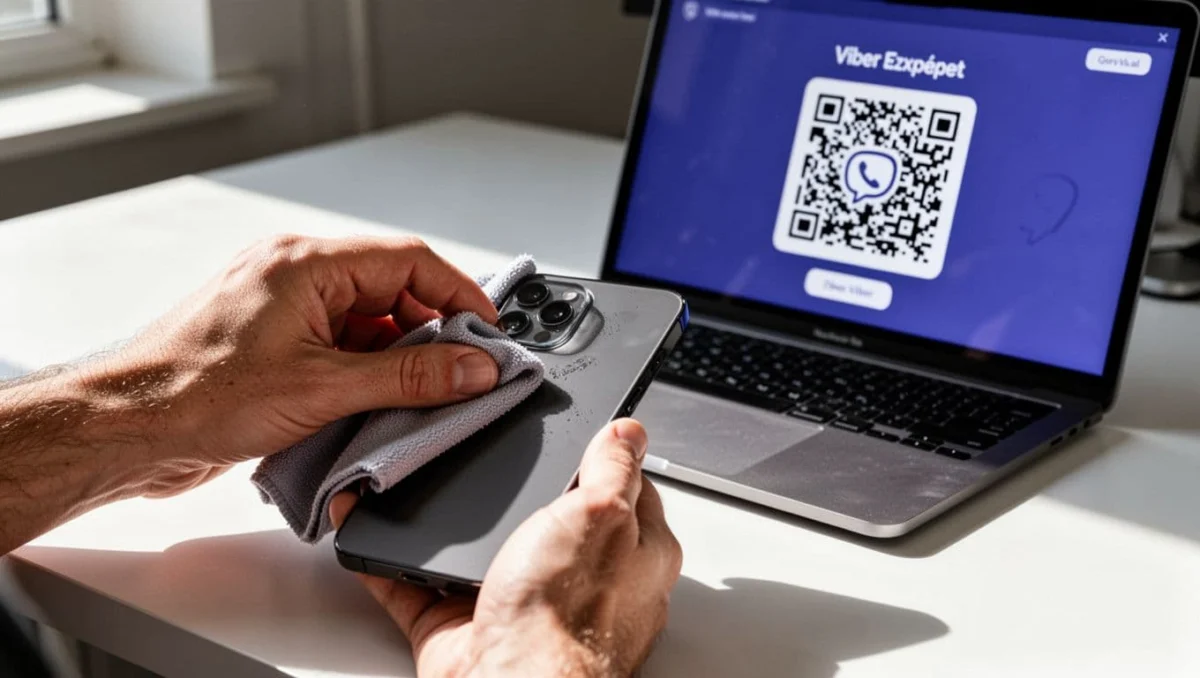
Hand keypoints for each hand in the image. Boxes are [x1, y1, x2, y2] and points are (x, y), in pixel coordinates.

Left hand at [88, 235, 501, 496]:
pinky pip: (341, 345)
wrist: (126, 429)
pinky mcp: (275, 343)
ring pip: (368, 322)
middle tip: (463, 375)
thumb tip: (472, 368)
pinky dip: (366, 372)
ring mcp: (284, 309)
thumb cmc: (195, 395)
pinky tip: (374, 406)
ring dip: (397, 359)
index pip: (410, 260)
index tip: (489, 334)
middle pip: (392, 290)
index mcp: (306, 264)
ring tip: (416, 399)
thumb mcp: (324, 388)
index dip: (459, 295)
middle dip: (431, 333)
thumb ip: (410, 377)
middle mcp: (296, 276)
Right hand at [330, 419, 682, 677]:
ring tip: (429, 483)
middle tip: (493, 454)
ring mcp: (521, 605)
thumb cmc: (564, 617)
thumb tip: (631, 430)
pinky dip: (391, 562)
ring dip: (451, 526)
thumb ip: (615, 468)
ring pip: (480, 550)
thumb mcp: (602, 511)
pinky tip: (378, 531)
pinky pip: (419, 586)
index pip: (625, 489)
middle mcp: (581, 582)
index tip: (573, 433)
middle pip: (550, 516)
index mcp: (632, 553)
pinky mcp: (464, 626)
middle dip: (519, 490)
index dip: (599, 458)